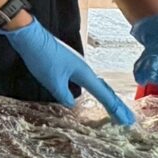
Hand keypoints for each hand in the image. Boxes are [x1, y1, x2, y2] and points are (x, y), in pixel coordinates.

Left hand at [0, 18, 134, 124]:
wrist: (29, 36)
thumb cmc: (42, 58)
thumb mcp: (53, 82)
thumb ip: (64, 96)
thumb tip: (72, 104)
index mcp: (84, 73)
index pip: (104, 95)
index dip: (116, 109)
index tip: (128, 121)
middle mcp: (84, 68)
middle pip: (104, 89)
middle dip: (115, 105)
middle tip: (127, 119)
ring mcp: (76, 64)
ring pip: (95, 84)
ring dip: (105, 96)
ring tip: (114, 109)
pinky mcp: (67, 62)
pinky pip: (85, 79)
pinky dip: (93, 89)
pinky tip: (90, 91)